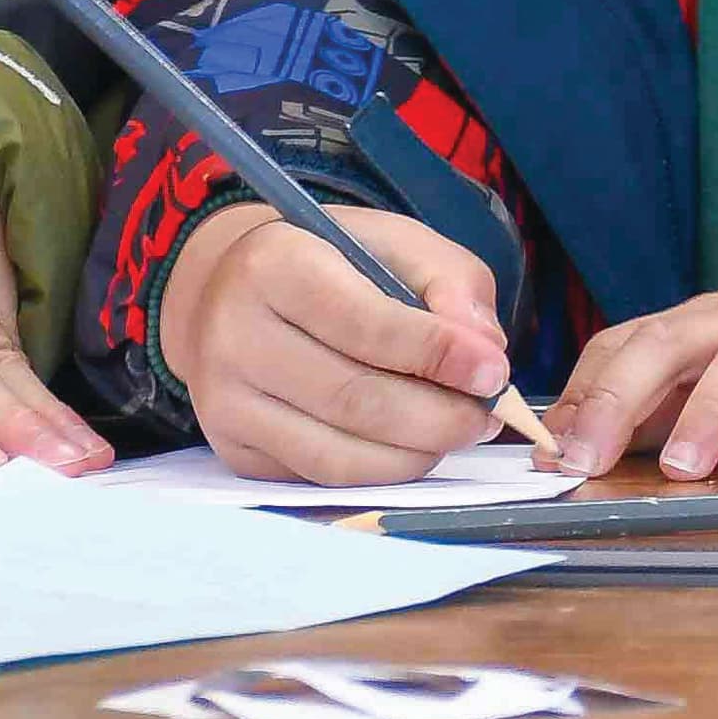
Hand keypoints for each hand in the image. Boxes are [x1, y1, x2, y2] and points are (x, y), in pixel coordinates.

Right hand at [156, 200, 512, 485]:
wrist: (235, 291)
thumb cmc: (329, 262)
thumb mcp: (392, 241)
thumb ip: (449, 281)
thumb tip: (483, 347)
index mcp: (274, 265)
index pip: (364, 324)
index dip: (436, 353)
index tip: (493, 372)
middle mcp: (234, 335)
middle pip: (353, 399)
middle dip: (438, 416)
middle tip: (488, 415)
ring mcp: (224, 402)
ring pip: (338, 454)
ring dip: (416, 453)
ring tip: (458, 431)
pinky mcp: (232, 450)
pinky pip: (321, 477)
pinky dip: (380, 471)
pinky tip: (411, 445)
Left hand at [544, 271, 717, 480]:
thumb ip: (672, 406)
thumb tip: (594, 447)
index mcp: (706, 323)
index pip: (627, 342)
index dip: (584, 393)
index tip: (549, 450)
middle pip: (670, 343)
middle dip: (618, 398)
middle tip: (585, 459)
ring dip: (707, 413)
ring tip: (680, 469)